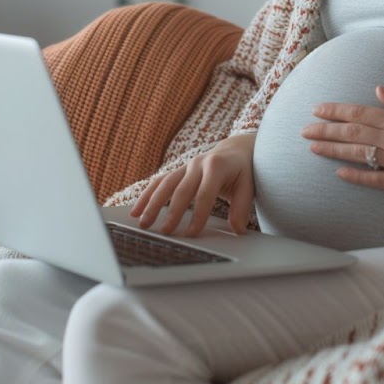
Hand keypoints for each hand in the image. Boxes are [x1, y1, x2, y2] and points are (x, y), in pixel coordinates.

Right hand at [129, 133, 255, 236]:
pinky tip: (135, 211)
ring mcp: (185, 166)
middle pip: (181, 190)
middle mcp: (198, 164)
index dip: (198, 214)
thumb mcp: (248, 185)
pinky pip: (159, 182)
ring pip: (165, 184)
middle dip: (172, 212)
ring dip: (152, 204)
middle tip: (164, 232)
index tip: (191, 233)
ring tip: (143, 223)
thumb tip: (237, 229)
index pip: (205, 194)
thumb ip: (242, 207)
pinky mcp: (178, 171)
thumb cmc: (243, 170)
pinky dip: (146, 196)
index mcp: (216, 166)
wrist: (235, 150)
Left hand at [303, 86, 383, 197]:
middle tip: (303, 131)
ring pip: (358, 155)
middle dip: (324, 131)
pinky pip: (375, 181)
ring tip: (312, 148)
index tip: (316, 110)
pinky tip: (339, 173)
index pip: (359, 113)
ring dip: (333, 151)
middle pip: (352, 133)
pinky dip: (356, 176)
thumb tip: (377, 90)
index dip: (335, 111)